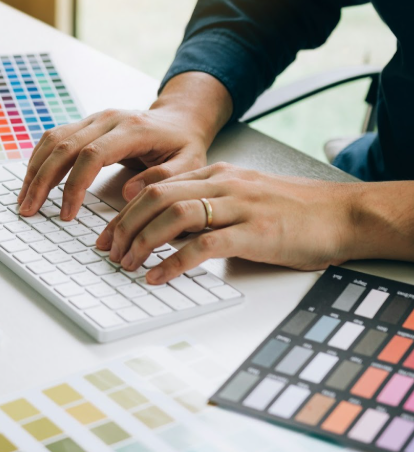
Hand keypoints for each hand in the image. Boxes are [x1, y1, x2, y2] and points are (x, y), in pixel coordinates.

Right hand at [17, 108, 208, 219]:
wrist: (179, 119)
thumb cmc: (183, 145)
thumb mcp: (188, 165)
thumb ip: (162, 179)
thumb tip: (129, 194)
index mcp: (132, 129)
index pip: (92, 155)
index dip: (74, 185)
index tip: (66, 213)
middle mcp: (108, 119)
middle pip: (64, 146)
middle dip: (42, 181)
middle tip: (29, 210)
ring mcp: (93, 118)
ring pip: (53, 140)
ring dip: (34, 170)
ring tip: (23, 199)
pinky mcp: (85, 123)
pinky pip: (53, 137)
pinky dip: (39, 159)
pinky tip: (32, 180)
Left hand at [96, 163, 358, 283]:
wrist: (344, 215)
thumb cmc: (293, 212)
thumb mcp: (241, 200)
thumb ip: (206, 208)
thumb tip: (166, 233)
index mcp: (216, 174)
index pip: (155, 185)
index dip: (124, 210)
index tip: (106, 233)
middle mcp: (222, 184)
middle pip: (155, 196)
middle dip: (124, 225)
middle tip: (108, 252)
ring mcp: (238, 206)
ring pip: (173, 215)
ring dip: (142, 242)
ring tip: (127, 265)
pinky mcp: (253, 232)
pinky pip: (203, 245)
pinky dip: (173, 262)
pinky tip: (157, 277)